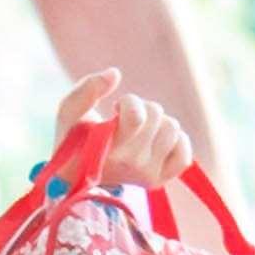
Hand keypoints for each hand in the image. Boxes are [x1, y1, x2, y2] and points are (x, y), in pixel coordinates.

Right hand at [54, 67, 195, 190]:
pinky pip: (185, 154)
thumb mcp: (70, 112)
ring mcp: (147, 176)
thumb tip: (115, 73)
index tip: (116, 109)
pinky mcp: (160, 180)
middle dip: (142, 108)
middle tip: (126, 118)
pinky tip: (156, 141)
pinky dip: (176, 141)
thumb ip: (87, 89)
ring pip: (173, 129)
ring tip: (140, 129)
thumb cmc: (75, 139)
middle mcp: (130, 167)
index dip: (129, 103)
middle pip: (157, 115)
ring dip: (158, 122)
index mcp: (107, 151)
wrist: (77, 176)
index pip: (137, 116)